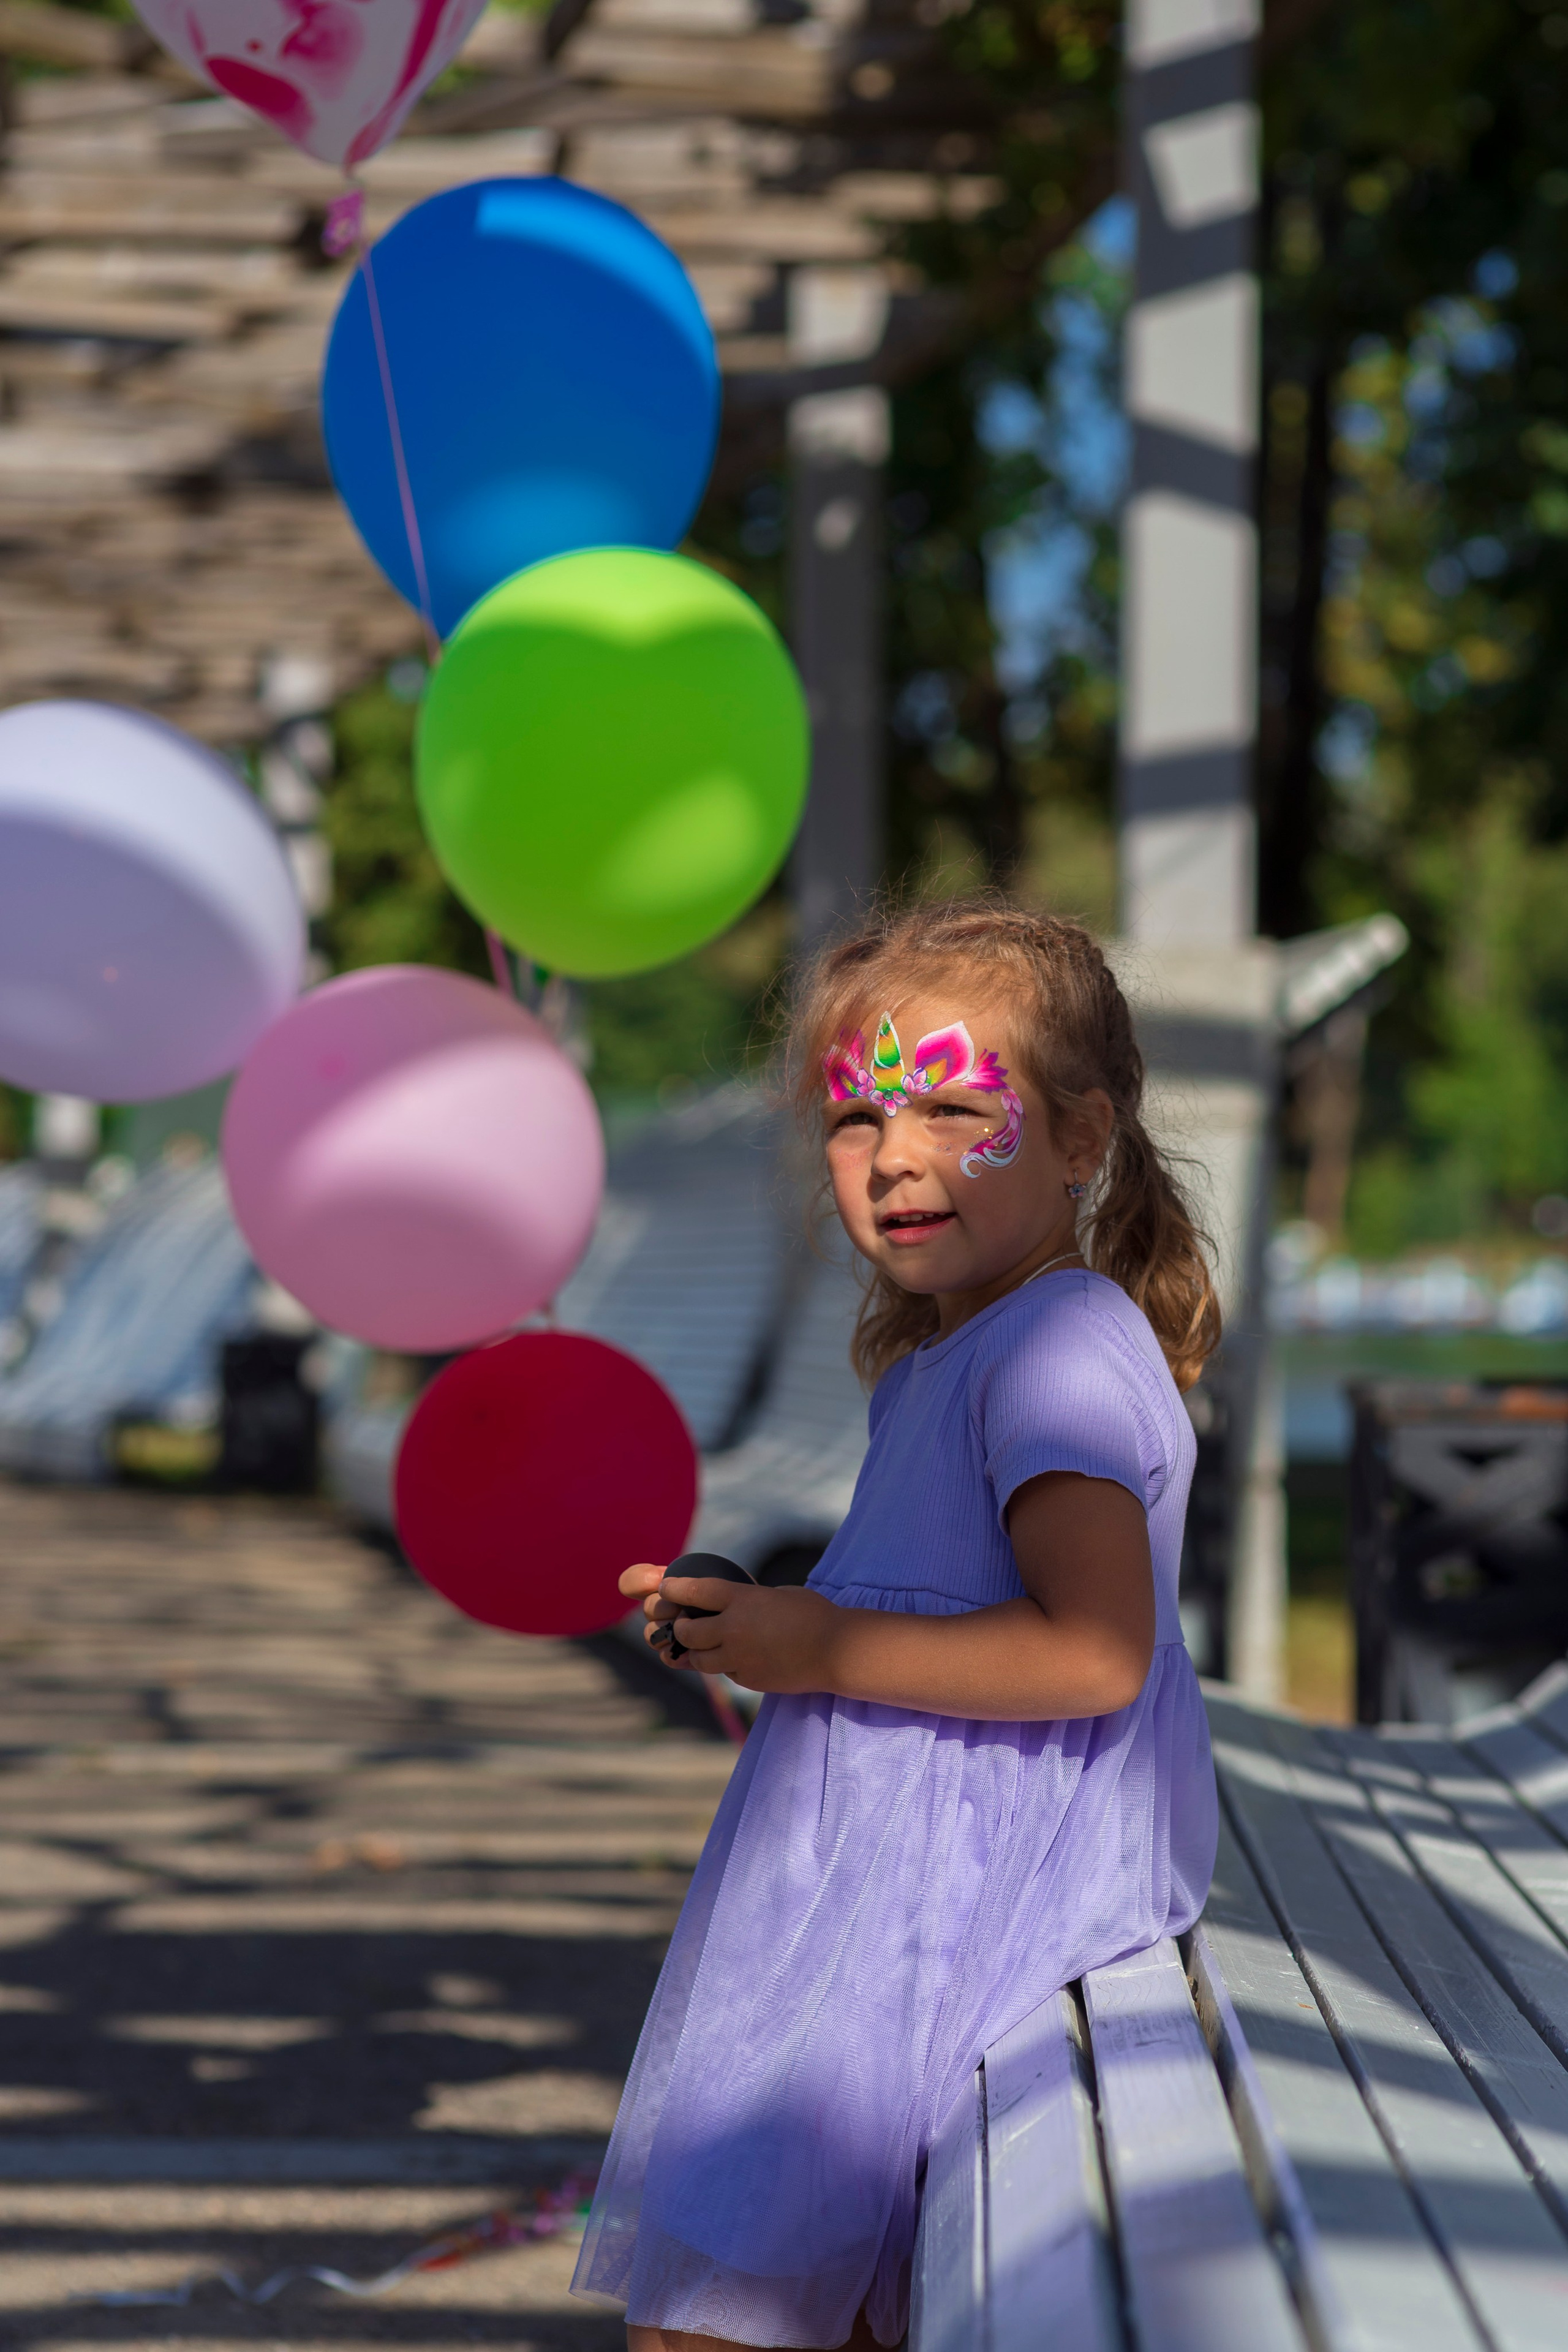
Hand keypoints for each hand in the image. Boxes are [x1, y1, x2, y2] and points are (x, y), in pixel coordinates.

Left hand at [618, 1564, 840, 1693]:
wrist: (836, 1651)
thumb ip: (749, 1600)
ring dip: (696, 1652)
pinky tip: (738, 1659)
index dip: (676, 1590)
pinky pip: (726, 1672)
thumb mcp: (777, 1595)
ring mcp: (739, 1658)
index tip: (667, 1588)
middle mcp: (734, 1630)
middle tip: (684, 1625)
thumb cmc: (813, 1614)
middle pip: (687, 1632)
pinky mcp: (748, 1679)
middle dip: (680, 1628)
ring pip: (700, 1660)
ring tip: (701, 1647)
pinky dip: (726, 1666)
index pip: (695, 1592)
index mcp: (742, 1600)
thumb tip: (732, 1606)